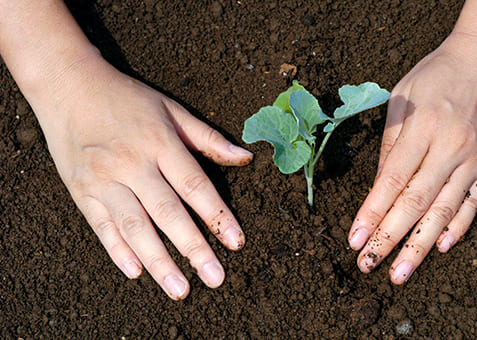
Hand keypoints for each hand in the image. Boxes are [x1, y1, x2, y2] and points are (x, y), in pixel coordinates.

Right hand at [33, 56, 252, 298]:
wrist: (68, 87)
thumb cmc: (127, 99)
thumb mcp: (171, 109)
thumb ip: (208, 138)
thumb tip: (246, 158)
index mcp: (159, 142)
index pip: (195, 185)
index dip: (217, 216)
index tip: (236, 242)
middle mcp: (132, 163)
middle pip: (167, 212)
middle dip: (194, 248)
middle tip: (215, 278)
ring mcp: (103, 179)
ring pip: (135, 226)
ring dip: (158, 260)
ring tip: (179, 288)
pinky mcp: (81, 191)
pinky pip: (101, 226)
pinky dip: (118, 250)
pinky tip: (137, 272)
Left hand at [348, 32, 476, 283]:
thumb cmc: (437, 73)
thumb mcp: (403, 97)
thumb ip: (390, 143)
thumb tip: (378, 188)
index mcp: (422, 128)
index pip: (391, 181)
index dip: (371, 214)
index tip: (354, 240)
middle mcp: (450, 147)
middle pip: (415, 203)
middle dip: (389, 238)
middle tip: (369, 264)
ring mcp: (475, 158)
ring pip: (443, 211)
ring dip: (420, 245)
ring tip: (400, 272)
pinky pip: (474, 202)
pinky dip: (459, 227)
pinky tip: (442, 247)